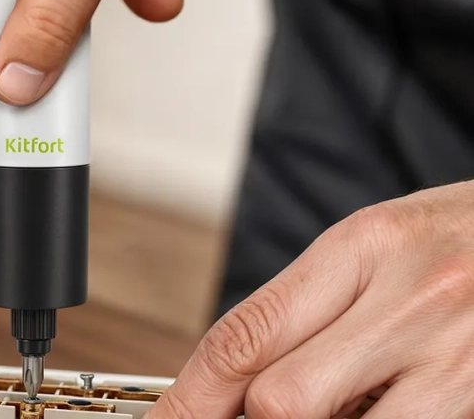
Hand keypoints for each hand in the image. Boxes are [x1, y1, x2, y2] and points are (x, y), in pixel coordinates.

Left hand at [150, 183, 473, 418]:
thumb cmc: (454, 237)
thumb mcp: (374, 244)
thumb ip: (308, 308)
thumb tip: (240, 386)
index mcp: (365, 244)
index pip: (249, 332)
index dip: (190, 394)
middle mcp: (411, 302)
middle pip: (282, 399)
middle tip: (238, 416)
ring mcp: (456, 363)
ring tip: (334, 400)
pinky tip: (380, 405)